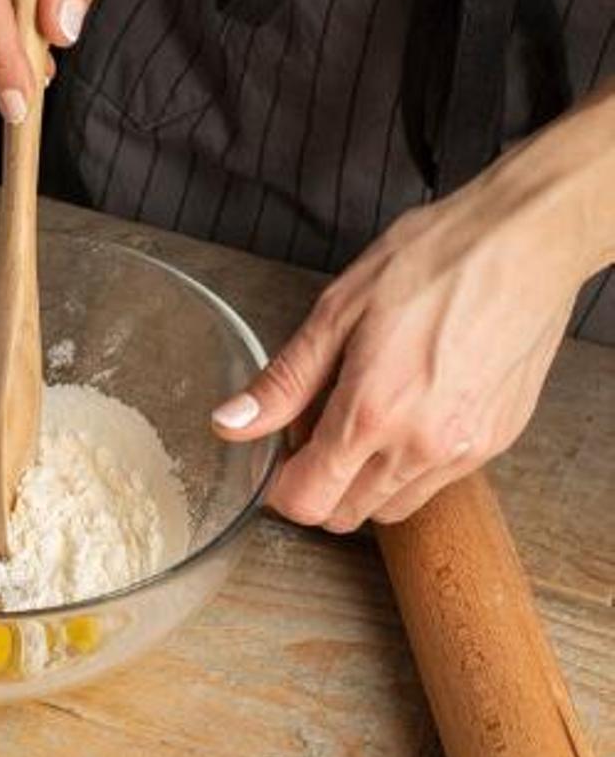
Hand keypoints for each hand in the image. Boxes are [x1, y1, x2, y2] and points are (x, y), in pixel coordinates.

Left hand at [210, 117, 611, 528]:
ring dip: (365, 481)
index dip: (281, 487)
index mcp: (372, 413)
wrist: (525, 242)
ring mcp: (465, 450)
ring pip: (394, 506)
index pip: (309, 501)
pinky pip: (437, 481)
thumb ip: (284, 381)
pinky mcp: (497, 442)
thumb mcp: (338, 310)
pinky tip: (408, 411)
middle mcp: (421, 446)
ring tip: (363, 416)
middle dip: (320, 485)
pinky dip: (409, 465)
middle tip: (316, 427)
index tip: (278, 456)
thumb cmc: (433, 261)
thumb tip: (231, 424)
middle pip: (348, 515)